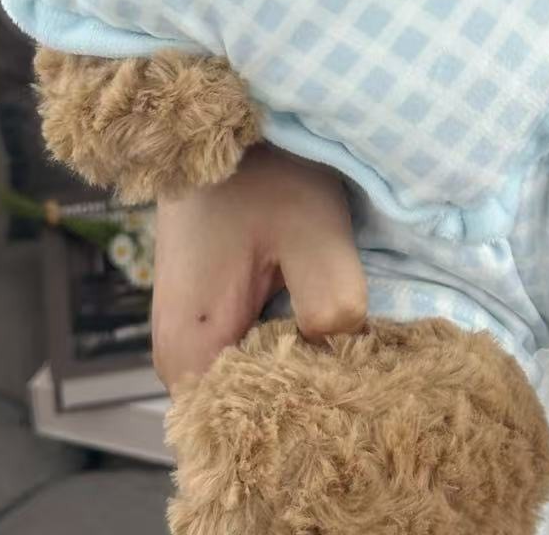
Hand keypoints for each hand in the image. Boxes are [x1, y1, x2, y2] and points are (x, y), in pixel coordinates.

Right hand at [150, 143, 367, 392]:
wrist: (229, 119)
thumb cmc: (268, 170)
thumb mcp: (314, 231)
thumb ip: (332, 302)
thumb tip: (348, 356)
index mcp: (191, 354)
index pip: (245, 428)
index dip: (305, 414)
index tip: (354, 383)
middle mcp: (181, 356)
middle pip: (252, 405)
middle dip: (311, 388)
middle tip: (367, 358)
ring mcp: (195, 332)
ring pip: (257, 374)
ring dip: (306, 359)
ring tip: (353, 331)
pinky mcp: (213, 309)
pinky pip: (255, 346)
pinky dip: (295, 335)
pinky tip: (330, 311)